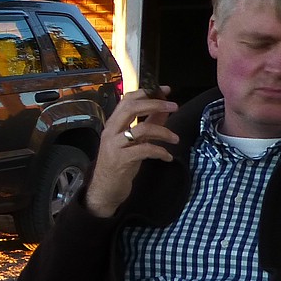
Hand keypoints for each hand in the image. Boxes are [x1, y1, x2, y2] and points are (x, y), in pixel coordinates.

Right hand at [85, 85, 178, 217]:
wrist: (105, 190)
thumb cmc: (119, 165)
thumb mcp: (134, 142)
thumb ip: (148, 124)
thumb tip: (165, 109)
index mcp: (113, 125)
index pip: (127, 100)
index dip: (146, 93)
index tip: (165, 90)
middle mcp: (111, 132)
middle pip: (132, 108)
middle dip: (155, 104)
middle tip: (174, 106)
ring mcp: (115, 145)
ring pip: (141, 129)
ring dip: (163, 132)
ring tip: (175, 139)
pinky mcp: (122, 160)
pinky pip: (145, 149)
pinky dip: (160, 152)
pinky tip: (167, 157)